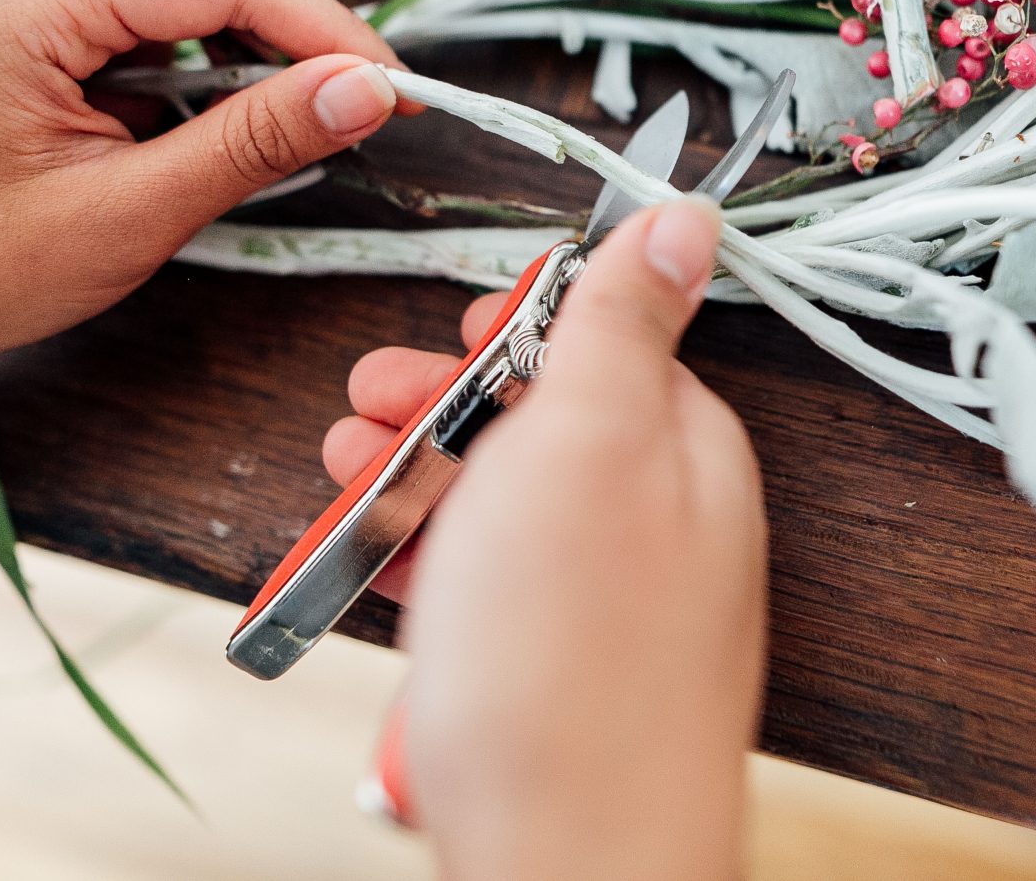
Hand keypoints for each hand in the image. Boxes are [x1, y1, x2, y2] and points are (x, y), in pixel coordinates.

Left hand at [0, 0, 404, 516]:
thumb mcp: (128, 216)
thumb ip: (253, 142)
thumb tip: (367, 91)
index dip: (323, 29)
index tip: (397, 90)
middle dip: (295, 25)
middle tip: (366, 103)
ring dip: (247, 33)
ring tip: (292, 114)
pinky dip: (194, 44)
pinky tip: (211, 107)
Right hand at [325, 201, 765, 880]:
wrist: (568, 864)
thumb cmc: (575, 661)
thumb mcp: (591, 439)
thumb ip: (625, 323)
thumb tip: (684, 220)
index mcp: (686, 451)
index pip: (612, 343)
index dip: (519, 332)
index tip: (452, 338)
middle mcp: (661, 525)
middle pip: (542, 427)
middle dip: (441, 409)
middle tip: (368, 412)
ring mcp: (611, 605)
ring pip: (500, 511)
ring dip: (414, 486)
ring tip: (349, 489)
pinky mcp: (559, 674)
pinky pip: (486, 594)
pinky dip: (424, 570)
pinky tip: (377, 575)